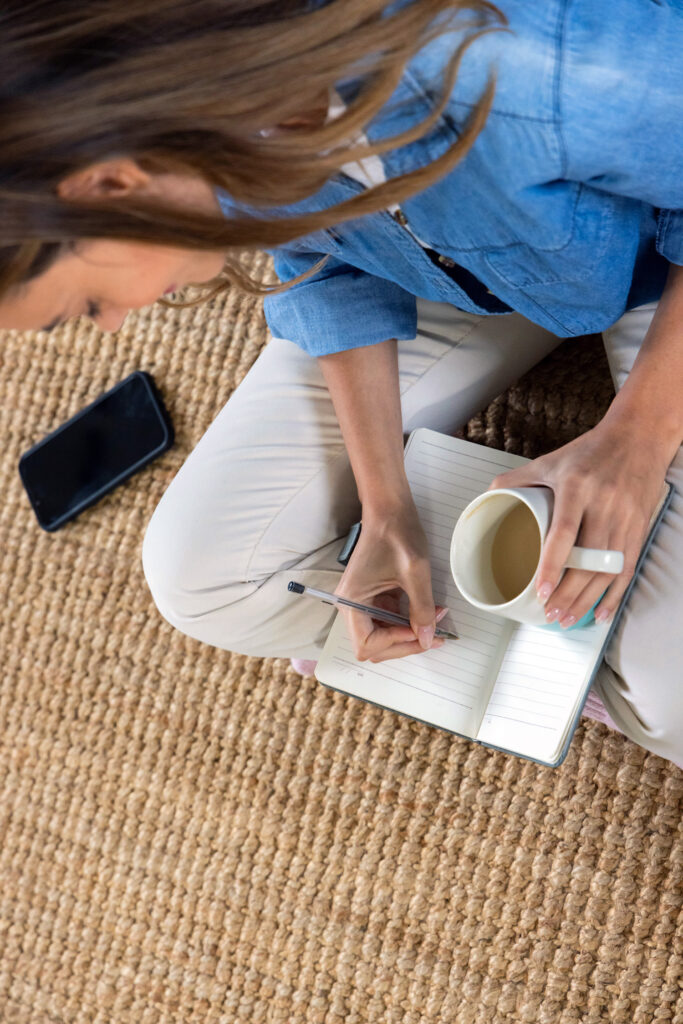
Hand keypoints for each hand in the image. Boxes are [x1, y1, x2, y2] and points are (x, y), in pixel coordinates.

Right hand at [334, 496, 446, 661]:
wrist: (390, 511)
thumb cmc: (396, 533)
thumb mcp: (415, 573)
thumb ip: (421, 609)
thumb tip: (427, 639)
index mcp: (351, 600)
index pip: (366, 644)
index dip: (394, 643)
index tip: (419, 632)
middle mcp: (351, 605)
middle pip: (373, 646)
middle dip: (404, 643)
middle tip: (433, 635)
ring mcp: (361, 602)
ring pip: (382, 637)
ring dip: (407, 634)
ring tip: (434, 623)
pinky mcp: (373, 597)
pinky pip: (388, 621)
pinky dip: (407, 622)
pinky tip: (427, 612)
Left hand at [488, 420, 668, 626]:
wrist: (640, 437)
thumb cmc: (591, 450)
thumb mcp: (551, 459)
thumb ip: (517, 478)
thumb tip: (486, 498)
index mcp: (577, 486)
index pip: (565, 532)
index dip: (553, 565)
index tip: (541, 590)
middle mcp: (604, 503)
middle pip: (588, 559)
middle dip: (569, 593)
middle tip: (549, 613)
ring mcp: (625, 517)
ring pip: (607, 569)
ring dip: (587, 600)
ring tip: (565, 618)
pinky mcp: (639, 527)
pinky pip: (628, 568)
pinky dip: (614, 595)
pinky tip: (600, 613)